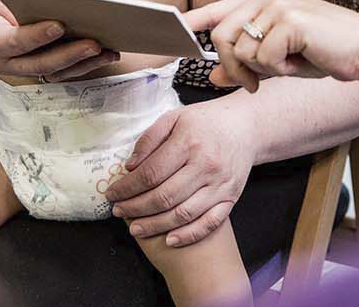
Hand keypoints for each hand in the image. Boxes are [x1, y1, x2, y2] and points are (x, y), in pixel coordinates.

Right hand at [0, 0, 120, 81]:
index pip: (14, 42)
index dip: (37, 36)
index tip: (60, 25)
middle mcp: (6, 62)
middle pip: (40, 64)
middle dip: (69, 54)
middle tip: (93, 43)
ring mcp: (23, 68)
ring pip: (56, 72)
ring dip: (84, 63)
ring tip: (108, 50)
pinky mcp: (40, 67)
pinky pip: (64, 70)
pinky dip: (86, 63)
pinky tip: (107, 53)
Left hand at [105, 98, 255, 247]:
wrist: (246, 127)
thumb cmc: (206, 121)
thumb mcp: (174, 118)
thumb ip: (150, 139)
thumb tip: (130, 166)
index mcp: (189, 143)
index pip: (151, 173)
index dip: (127, 187)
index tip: (112, 193)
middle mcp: (205, 165)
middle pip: (164, 196)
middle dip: (136, 208)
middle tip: (119, 212)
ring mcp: (219, 184)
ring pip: (183, 214)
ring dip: (155, 225)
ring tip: (135, 228)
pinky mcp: (230, 197)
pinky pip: (209, 223)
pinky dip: (189, 234)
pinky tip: (170, 239)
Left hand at [185, 0, 358, 92]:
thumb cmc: (325, 53)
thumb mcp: (279, 60)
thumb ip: (246, 64)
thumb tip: (214, 74)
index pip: (219, 9)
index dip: (194, 20)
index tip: (174, 28)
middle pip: (222, 36)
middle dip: (232, 67)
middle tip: (252, 85)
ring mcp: (278, 6)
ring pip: (241, 50)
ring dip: (261, 70)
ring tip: (287, 67)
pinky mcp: (290, 21)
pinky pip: (264, 57)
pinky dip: (280, 69)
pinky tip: (300, 63)